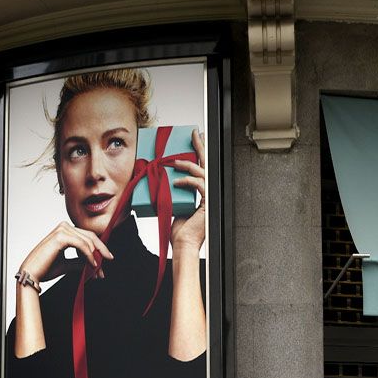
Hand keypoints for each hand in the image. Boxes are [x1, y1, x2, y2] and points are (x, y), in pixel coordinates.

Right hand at [20, 220, 113, 281]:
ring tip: (97, 269)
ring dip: (96, 256)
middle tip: (105, 266)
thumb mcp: (68, 264)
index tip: (106, 261)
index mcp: (65, 231)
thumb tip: (96, 264)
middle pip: (91, 236)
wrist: (32, 274)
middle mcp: (64, 227)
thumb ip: (81, 261)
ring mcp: (62, 230)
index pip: (88, 236)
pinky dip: (89, 255)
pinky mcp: (60, 236)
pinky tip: (92, 264)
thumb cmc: (45, 268)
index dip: (99, 249)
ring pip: (88, 241)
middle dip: (100, 252)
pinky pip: (82, 245)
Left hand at [170, 129, 206, 252]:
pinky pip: (198, 185)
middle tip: (195, 132)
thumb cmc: (180, 231)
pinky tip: (176, 181)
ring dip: (187, 164)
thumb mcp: (175, 206)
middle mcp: (209, 194)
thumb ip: (176, 193)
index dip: (199, 153)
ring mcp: (209, 198)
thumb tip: (167, 181)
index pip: (202, 169)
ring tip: (174, 160)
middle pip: (207, 164)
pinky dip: (186, 181)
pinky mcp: (207, 203)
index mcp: (203, 193)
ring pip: (202, 172)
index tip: (195, 139)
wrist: (184, 245)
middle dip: (200, 146)